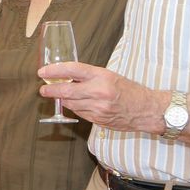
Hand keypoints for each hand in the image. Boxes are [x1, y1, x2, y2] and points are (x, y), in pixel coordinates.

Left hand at [37, 62, 163, 131]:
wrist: (147, 110)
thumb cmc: (129, 90)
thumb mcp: (110, 76)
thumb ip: (89, 76)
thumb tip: (66, 77)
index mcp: (102, 76)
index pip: (72, 70)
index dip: (54, 70)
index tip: (43, 72)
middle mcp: (98, 91)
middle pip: (66, 90)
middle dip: (50, 90)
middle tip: (43, 89)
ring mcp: (97, 107)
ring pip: (70, 103)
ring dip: (63, 99)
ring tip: (60, 95)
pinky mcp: (97, 119)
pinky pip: (79, 113)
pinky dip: (74, 108)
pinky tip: (77, 104)